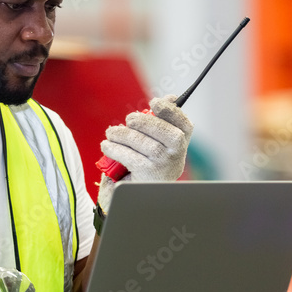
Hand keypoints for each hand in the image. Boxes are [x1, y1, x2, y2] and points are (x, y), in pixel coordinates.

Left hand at [97, 95, 193, 213]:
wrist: (137, 193)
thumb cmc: (146, 162)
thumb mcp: (155, 142)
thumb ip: (160, 121)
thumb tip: (170, 98)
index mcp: (181, 144)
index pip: (184, 124)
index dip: (171, 111)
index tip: (154, 102)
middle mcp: (177, 156)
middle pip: (164, 131)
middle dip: (143, 121)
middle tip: (129, 119)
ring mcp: (164, 166)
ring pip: (143, 143)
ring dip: (123, 134)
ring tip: (111, 133)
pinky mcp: (148, 175)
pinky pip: (129, 156)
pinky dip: (114, 149)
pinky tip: (106, 146)